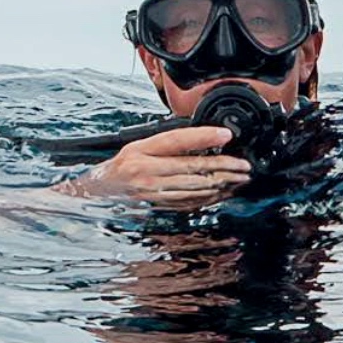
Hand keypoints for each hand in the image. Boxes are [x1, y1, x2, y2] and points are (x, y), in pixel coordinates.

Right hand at [71, 124, 250, 208]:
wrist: (98, 194)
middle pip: (192, 168)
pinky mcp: (160, 206)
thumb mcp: (138, 146)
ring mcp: (154, 193)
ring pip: (195, 187)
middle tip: (244, 165)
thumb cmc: (120, 166)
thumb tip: (202, 138)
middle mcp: (147, 173)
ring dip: (222, 183)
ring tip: (240, 179)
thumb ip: (166, 144)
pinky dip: (210, 197)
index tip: (226, 135)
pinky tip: (224, 192)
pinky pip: (190, 202)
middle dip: (223, 167)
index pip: (178, 142)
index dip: (204, 137)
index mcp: (141, 152)